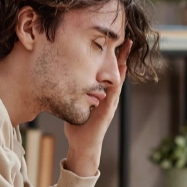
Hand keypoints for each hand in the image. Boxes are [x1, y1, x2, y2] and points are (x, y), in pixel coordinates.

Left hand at [64, 39, 132, 176]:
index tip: (113, 42)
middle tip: (127, 40)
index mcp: (101, 94)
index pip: (108, 72)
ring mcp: (110, 103)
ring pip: (118, 80)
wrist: (82, 146)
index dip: (111, 58)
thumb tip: (59, 80)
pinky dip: (117, 82)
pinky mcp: (107, 111)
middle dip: (122, 56)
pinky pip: (114, 93)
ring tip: (127, 50)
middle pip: (117, 73)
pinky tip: (120, 71)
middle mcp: (109, 97)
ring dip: (123, 64)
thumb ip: (73, 94)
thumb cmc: (78, 127)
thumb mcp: (75, 104)